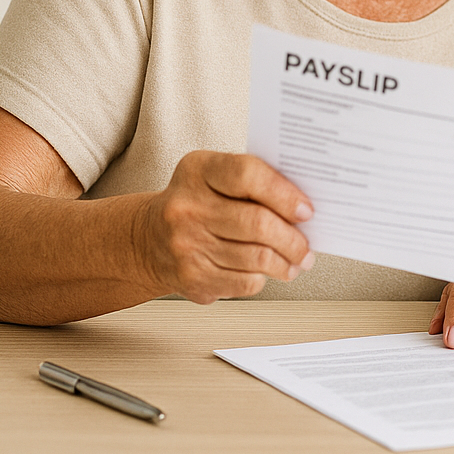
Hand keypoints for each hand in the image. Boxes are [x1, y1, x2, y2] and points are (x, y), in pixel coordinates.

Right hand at [136, 151, 314, 303]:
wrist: (147, 238)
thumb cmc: (197, 203)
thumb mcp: (215, 176)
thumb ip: (255, 182)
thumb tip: (304, 207)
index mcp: (198, 170)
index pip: (248, 175)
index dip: (284, 194)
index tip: (306, 210)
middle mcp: (187, 207)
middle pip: (257, 223)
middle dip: (293, 239)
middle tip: (306, 247)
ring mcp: (186, 245)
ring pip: (256, 258)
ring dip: (286, 263)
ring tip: (297, 261)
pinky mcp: (191, 278)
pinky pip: (245, 282)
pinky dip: (265, 278)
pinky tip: (270, 272)